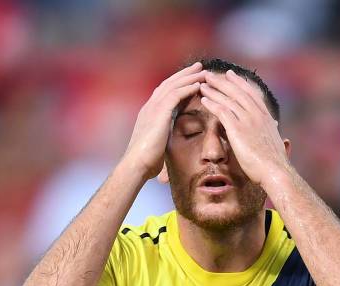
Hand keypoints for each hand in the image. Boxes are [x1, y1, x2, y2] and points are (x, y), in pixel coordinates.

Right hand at [125, 62, 205, 179]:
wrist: (137, 165)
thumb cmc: (147, 161)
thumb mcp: (157, 145)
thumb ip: (163, 137)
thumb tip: (169, 142)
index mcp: (149, 113)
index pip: (165, 93)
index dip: (179, 85)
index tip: (192, 80)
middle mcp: (150, 107)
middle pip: (169, 84)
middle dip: (184, 74)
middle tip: (199, 67)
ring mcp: (153, 108)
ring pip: (173, 86)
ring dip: (189, 77)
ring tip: (203, 72)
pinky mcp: (158, 113)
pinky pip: (175, 95)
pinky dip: (187, 88)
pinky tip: (198, 85)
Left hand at [200, 70, 288, 186]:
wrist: (275, 171)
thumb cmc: (276, 165)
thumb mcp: (278, 147)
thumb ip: (277, 139)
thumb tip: (282, 139)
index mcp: (267, 118)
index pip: (252, 94)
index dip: (240, 83)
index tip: (231, 75)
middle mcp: (258, 115)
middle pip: (238, 92)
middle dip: (223, 81)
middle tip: (210, 74)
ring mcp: (248, 121)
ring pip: (229, 99)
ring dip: (214, 89)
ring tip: (203, 83)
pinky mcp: (238, 130)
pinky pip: (222, 111)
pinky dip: (212, 103)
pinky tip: (203, 99)